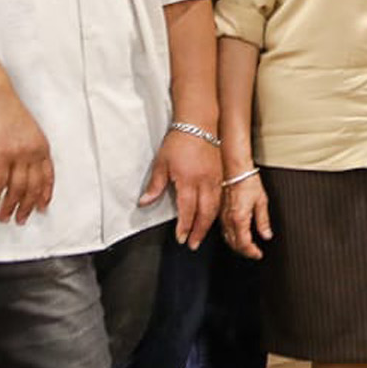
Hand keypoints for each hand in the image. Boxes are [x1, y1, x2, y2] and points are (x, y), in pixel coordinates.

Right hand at [0, 91, 52, 223]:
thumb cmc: (10, 115)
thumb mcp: (30, 132)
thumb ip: (31, 150)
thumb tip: (26, 168)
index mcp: (42, 148)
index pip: (48, 176)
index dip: (45, 193)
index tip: (42, 207)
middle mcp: (33, 154)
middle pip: (32, 186)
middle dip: (27, 206)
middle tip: (21, 219)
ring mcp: (17, 156)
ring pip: (16, 188)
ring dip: (9, 206)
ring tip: (4, 217)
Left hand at [140, 128, 221, 248]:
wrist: (199, 124)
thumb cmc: (179, 141)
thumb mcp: (161, 163)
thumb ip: (155, 186)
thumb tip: (144, 202)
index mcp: (189, 181)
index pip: (187, 210)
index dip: (184, 226)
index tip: (180, 237)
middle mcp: (205, 182)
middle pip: (205, 213)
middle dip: (199, 230)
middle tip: (194, 243)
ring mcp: (215, 179)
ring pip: (215, 207)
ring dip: (209, 222)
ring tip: (203, 233)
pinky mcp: (221, 174)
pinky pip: (221, 197)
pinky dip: (217, 210)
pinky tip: (212, 215)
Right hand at [221, 172, 272, 258]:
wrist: (235, 170)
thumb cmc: (248, 182)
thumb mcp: (261, 201)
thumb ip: (263, 221)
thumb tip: (266, 234)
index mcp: (239, 219)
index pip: (244, 244)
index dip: (252, 252)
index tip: (258, 254)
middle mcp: (229, 220)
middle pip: (235, 244)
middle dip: (245, 251)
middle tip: (253, 253)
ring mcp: (222, 217)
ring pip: (227, 239)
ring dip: (237, 246)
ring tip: (246, 247)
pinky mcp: (220, 212)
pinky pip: (224, 230)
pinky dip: (230, 237)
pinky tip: (236, 236)